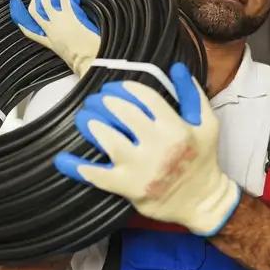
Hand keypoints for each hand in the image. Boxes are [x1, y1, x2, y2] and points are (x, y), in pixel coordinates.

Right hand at [9, 0, 100, 76]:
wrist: (94, 64)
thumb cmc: (90, 62)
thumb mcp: (72, 55)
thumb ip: (68, 44)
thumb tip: (77, 33)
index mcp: (50, 42)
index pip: (28, 29)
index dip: (19, 15)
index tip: (15, 3)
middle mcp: (51, 30)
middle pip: (36, 7)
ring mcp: (59, 22)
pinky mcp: (71, 15)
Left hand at [54, 62, 239, 235]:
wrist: (203, 201)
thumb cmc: (203, 159)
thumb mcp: (207, 123)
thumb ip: (191, 94)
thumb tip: (177, 68)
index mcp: (176, 128)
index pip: (145, 97)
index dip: (125, 88)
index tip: (114, 87)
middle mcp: (159, 147)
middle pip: (123, 114)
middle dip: (104, 102)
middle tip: (95, 100)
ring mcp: (142, 169)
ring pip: (108, 140)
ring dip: (91, 125)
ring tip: (84, 118)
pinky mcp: (129, 188)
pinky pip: (98, 176)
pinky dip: (77, 168)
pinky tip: (63, 159)